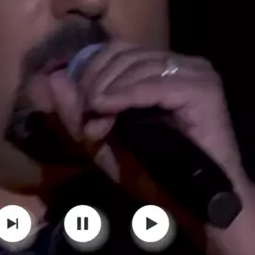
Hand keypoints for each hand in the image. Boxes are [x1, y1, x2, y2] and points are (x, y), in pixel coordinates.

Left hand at [47, 42, 247, 191]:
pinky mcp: (203, 88)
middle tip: (85, 119)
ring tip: (96, 124)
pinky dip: (125, 95)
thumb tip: (51, 78)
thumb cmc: (155, 175)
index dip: (88, 72)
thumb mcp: (104, 142)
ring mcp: (195, 72)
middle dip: (94, 84)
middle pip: (122, 54)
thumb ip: (76, 112)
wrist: (198, 204)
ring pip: (135, 66)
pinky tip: (105, 108)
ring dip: (106, 93)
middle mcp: (180, 63)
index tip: (78, 108)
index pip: (115, 50)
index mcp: (160, 68)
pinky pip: (153, 84)